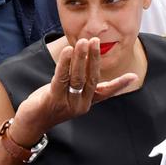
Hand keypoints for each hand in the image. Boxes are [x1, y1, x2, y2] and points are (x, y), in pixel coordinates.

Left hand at [10, 37, 139, 140]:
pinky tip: (68, 51)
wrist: (31, 124)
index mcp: (87, 102)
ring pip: (77, 77)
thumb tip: (87, 64)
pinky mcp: (54, 100)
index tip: (133, 76)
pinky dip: (65, 63)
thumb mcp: (67, 94)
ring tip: (83, 42)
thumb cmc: (49, 104)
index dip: (120, 84)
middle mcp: (81, 105)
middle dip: (94, 58)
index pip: (106, 91)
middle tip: (95, 41)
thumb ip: (78, 81)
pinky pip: (61, 79)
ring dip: (80, 58)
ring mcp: (68, 104)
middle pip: (91, 78)